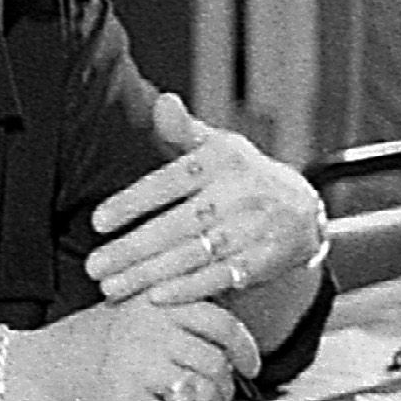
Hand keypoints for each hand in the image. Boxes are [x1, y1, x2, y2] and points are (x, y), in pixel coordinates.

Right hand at [16, 295, 263, 400]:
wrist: (27, 370)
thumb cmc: (80, 345)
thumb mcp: (131, 310)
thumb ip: (177, 318)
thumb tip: (232, 345)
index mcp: (154, 302)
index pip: (223, 323)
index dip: (246, 351)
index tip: (251, 367)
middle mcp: (149, 328)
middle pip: (217, 364)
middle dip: (224, 389)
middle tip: (217, 398)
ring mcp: (136, 364)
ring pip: (204, 394)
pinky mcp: (123, 400)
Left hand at [88, 95, 327, 306]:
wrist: (306, 213)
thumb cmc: (245, 177)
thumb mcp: (219, 147)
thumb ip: (183, 131)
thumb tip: (163, 103)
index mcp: (223, 161)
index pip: (171, 181)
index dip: (133, 202)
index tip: (98, 222)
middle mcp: (241, 194)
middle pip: (179, 225)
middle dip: (133, 249)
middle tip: (94, 267)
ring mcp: (255, 229)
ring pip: (195, 254)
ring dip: (150, 274)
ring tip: (112, 287)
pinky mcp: (266, 260)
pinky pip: (222, 277)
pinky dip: (189, 289)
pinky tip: (155, 298)